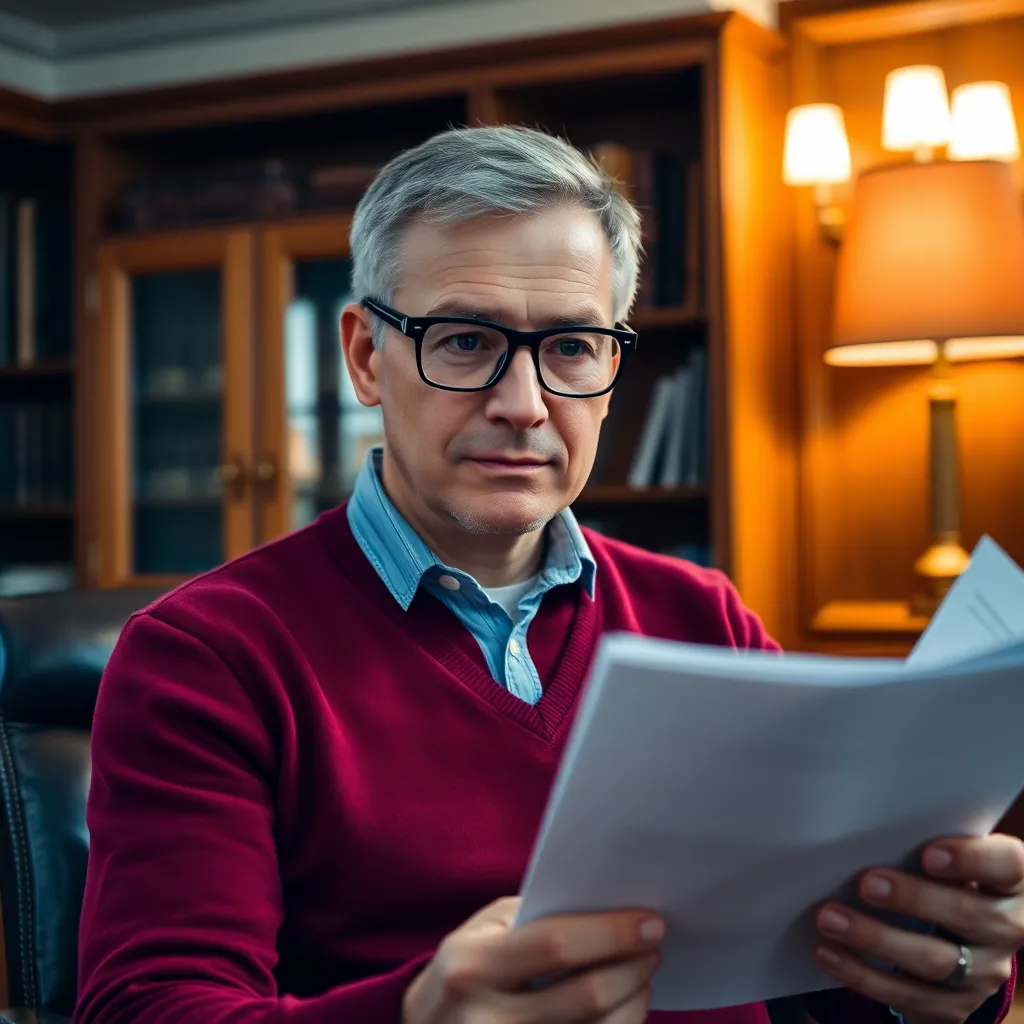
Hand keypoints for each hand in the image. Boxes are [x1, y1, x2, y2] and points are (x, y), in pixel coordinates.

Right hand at [402, 896, 664, 1023]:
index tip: (651, 923)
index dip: (612, 932)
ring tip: (641, 979)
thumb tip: (607, 911)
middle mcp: (486, 1023)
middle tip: (653, 947)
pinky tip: (621, 1012)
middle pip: (587, 997)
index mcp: (472, 968)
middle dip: (633, 968)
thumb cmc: (464, 970)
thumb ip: (536, 917)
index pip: (557, 945)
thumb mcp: (481, 932)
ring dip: (634, 1004)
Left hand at [813, 833, 1023, 1023]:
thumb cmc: (941, 878)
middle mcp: (1008, 927)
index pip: (1007, 864)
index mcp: (1011, 880)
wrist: (961, 938)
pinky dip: (863, 974)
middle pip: (968, 915)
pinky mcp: (956, 1005)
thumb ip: (920, 845)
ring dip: (876, 939)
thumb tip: (864, 833)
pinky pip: (910, 996)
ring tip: (830, 919)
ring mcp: (986, 971)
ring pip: (934, 961)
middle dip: (913, 899)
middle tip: (865, 884)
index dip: (971, 859)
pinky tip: (829, 954)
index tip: (927, 854)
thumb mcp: (947, 859)